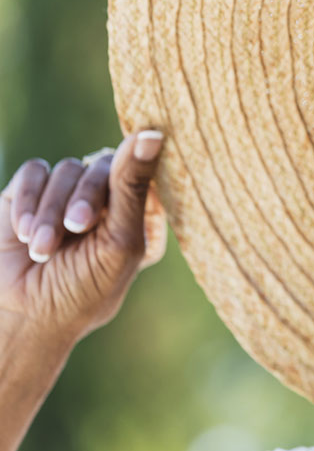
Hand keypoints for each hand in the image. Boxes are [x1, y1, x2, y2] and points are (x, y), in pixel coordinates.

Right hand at [0, 129, 166, 341]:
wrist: (21, 318)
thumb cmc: (83, 290)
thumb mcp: (120, 240)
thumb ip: (133, 186)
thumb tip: (154, 132)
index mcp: (143, 216)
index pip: (147, 173)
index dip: (134, 175)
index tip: (122, 192)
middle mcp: (109, 202)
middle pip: (104, 166)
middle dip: (86, 198)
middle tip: (76, 228)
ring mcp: (69, 196)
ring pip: (67, 169)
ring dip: (51, 209)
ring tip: (42, 249)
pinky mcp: (30, 194)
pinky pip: (35, 172)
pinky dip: (29, 201)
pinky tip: (24, 234)